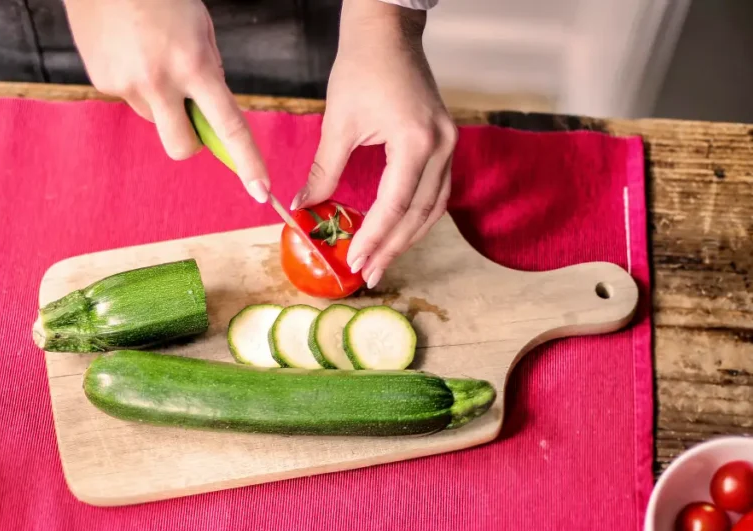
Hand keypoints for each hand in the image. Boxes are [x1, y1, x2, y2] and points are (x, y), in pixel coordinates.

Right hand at [65, 0, 270, 201]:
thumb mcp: (200, 27)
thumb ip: (209, 71)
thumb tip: (210, 111)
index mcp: (192, 65)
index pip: (228, 126)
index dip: (247, 162)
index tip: (260, 191)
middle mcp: (158, 82)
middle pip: (182, 147)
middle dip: (192, 141)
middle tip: (192, 112)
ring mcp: (126, 85)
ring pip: (155, 118)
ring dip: (161, 102)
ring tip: (152, 56)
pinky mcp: (103, 83)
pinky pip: (131, 98)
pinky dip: (136, 82)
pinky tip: (130, 50)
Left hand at [291, 0, 455, 287]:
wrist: (388, 33)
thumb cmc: (362, 69)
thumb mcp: (338, 124)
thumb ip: (324, 172)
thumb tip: (302, 209)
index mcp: (415, 142)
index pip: (395, 204)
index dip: (374, 237)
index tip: (354, 262)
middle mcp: (441, 147)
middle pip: (420, 214)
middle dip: (392, 247)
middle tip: (368, 274)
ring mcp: (449, 146)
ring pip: (433, 208)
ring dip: (407, 238)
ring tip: (381, 261)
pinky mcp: (446, 144)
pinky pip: (436, 192)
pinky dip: (417, 216)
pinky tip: (398, 232)